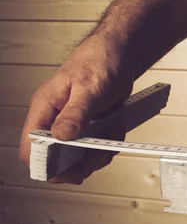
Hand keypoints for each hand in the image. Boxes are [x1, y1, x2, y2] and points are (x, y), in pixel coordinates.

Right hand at [19, 35, 133, 183]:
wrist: (118, 53)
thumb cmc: (100, 61)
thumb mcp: (90, 88)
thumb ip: (76, 113)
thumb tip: (60, 136)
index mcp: (45, 107)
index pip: (30, 145)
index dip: (44, 164)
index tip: (67, 171)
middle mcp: (53, 118)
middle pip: (53, 158)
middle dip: (78, 163)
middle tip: (98, 156)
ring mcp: (69, 123)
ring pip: (74, 157)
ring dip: (95, 155)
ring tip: (111, 139)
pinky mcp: (85, 126)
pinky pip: (90, 148)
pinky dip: (104, 147)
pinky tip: (114, 133)